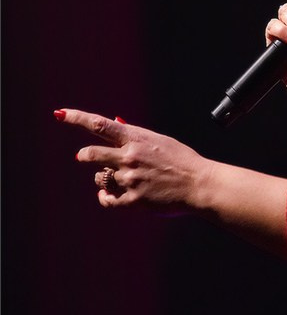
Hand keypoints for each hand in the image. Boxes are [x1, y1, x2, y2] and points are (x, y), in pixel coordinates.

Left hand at [55, 109, 213, 209]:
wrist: (199, 184)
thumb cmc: (181, 160)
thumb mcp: (159, 140)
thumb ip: (135, 134)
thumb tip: (115, 122)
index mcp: (136, 138)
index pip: (99, 124)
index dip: (76, 118)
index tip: (60, 114)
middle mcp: (129, 157)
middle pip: (90, 153)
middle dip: (84, 155)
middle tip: (82, 156)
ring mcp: (130, 179)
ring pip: (99, 178)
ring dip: (103, 178)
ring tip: (118, 179)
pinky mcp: (133, 200)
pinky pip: (107, 199)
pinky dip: (106, 197)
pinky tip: (109, 195)